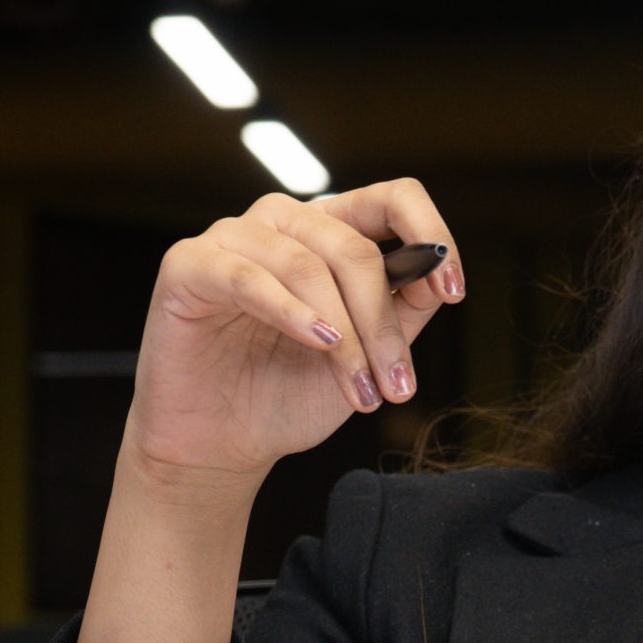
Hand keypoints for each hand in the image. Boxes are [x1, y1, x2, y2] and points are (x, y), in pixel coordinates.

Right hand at [122, 179, 465, 487]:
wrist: (220, 443)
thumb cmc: (289, 394)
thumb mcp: (365, 356)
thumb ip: (401, 312)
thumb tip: (438, 275)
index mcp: (331, 233)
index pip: (392, 199)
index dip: (430, 234)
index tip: (454, 290)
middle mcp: (284, 222)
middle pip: (354, 248)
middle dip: (383, 325)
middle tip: (397, 386)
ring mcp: (232, 237)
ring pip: (308, 267)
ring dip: (346, 338)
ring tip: (360, 393)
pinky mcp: (188, 265)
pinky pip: (248, 276)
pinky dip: (290, 311)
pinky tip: (317, 342)